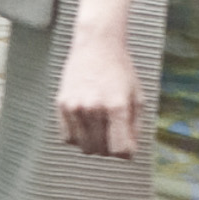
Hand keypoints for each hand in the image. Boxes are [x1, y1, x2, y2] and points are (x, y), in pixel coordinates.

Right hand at [58, 28, 140, 158]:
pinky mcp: (61, 105)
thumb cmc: (120, 71)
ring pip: (83, 147)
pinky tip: (86, 123)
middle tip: (114, 134)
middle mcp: (94, 108)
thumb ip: (135, 127)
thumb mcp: (137, 96)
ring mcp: (75, 107)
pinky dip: (77, 137)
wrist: (97, 45)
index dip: (126, 152)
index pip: (119, 149)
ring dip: (94, 144)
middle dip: (110, 148)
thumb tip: (128, 154)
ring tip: (101, 127)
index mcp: (117, 106)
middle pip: (101, 150)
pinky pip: (67, 138)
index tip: (128, 146)